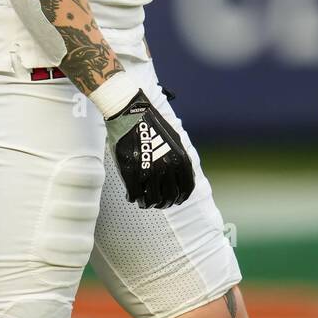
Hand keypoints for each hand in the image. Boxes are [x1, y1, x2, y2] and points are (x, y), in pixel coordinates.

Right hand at [103, 89, 194, 208]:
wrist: (131, 113)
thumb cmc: (151, 124)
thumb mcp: (175, 139)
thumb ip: (180, 159)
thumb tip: (183, 175)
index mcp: (180, 159)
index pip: (186, 189)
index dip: (181, 198)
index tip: (176, 200)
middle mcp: (166, 167)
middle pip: (169, 198)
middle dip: (165, 203)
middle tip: (159, 203)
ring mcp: (148, 171)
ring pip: (152, 200)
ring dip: (148, 204)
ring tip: (144, 202)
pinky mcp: (130, 172)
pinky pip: (134, 194)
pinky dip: (134, 198)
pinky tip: (132, 195)